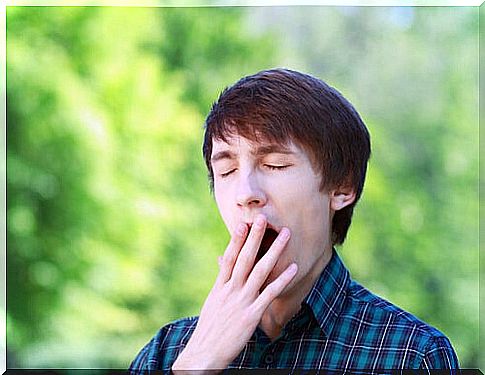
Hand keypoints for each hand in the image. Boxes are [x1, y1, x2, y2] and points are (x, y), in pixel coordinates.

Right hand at [172, 214, 296, 372]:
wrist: (204, 352)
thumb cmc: (210, 327)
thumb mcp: (213, 301)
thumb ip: (221, 280)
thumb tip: (221, 260)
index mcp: (220, 286)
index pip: (229, 258)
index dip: (236, 240)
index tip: (243, 223)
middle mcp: (230, 290)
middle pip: (244, 258)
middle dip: (255, 237)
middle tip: (263, 218)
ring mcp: (241, 301)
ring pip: (259, 271)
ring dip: (274, 251)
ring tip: (286, 235)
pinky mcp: (251, 314)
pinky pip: (269, 294)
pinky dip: (282, 280)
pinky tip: (293, 268)